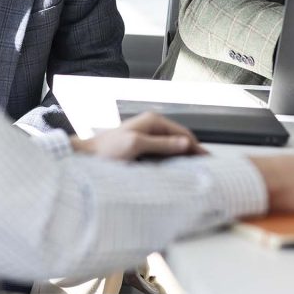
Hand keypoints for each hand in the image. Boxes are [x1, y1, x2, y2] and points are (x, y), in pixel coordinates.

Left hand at [71, 112, 205, 160]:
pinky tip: (174, 172)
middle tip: (204, 169)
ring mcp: (146, 136)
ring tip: (193, 172)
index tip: (208, 160)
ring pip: (171, 147)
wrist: (85, 157)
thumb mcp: (136, 145)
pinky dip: (170, 161)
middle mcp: (152, 126)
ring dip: (181, 158)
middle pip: (179, 139)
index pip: (184, 133)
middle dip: (191, 152)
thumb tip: (186, 144)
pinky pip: (162, 154)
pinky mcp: (141, 147)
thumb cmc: (106, 150)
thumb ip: (162, 144)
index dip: (197, 147)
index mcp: (153, 121)